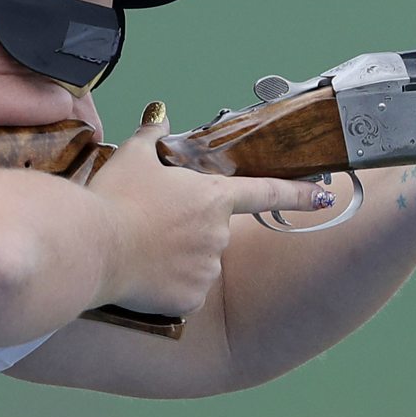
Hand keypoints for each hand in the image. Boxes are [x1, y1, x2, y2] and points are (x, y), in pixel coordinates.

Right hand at [88, 102, 325, 315]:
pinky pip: (184, 292)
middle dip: (189, 229)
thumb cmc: (114, 198)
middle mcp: (218, 235)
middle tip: (151, 224)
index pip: (266, 193)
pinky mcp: (190, 300)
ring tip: (141, 248)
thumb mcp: (132, 157)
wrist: (91, 248)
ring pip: (198, 263)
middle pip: (213, 231)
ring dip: (177, 258)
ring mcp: (207, 269)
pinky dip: (167, 287)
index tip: (324, 196)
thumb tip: (159, 116)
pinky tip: (143, 275)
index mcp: (212, 197)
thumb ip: (151, 135)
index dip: (297, 194)